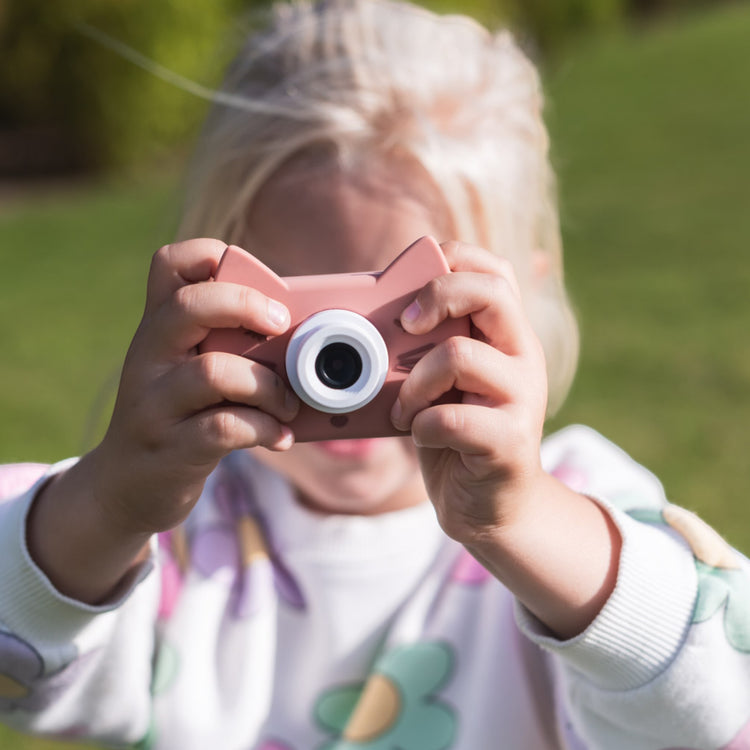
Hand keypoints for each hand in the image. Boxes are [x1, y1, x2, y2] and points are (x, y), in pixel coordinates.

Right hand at [28, 239, 299, 603]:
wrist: (125, 487)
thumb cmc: (179, 418)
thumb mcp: (187, 371)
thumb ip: (229, 346)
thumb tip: (303, 337)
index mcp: (158, 329)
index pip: (168, 264)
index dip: (210, 254)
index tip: (259, 281)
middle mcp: (148, 358)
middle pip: (189, 306)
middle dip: (247, 306)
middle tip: (282, 326)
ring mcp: (153, 405)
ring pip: (214, 373)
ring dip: (268, 386)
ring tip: (288, 404)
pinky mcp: (169, 450)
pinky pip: (225, 427)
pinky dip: (265, 428)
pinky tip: (280, 437)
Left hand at [390, 241, 547, 545]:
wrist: (490, 506)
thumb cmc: (457, 435)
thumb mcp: (441, 383)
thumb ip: (426, 349)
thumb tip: (373, 317)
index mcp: (506, 335)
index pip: (496, 270)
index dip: (453, 260)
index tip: (413, 292)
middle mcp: (524, 357)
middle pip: (490, 293)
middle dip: (436, 297)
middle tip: (405, 326)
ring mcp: (523, 398)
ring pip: (459, 356)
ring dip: (413, 383)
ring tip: (404, 408)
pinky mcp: (510, 441)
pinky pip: (450, 418)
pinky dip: (420, 426)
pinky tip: (420, 435)